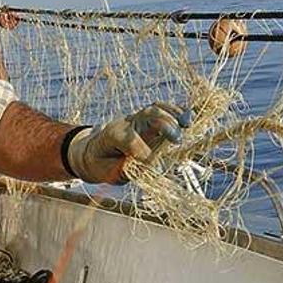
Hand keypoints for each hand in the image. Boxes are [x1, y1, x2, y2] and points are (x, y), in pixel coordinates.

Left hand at [65, 103, 191, 183]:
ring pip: (156, 109)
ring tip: (187, 125)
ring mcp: (137, 119)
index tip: (153, 167)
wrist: (94, 151)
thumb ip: (124, 171)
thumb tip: (149, 169)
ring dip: (174, 115)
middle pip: (147, 115)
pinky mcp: (147, 120)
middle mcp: (126, 123)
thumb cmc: (101, 164)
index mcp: (112, 135)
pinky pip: (162, 110)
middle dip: (164, 124)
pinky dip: (176, 113)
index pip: (131, 140)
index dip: (143, 153)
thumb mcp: (107, 173)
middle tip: (177, 140)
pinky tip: (188, 120)